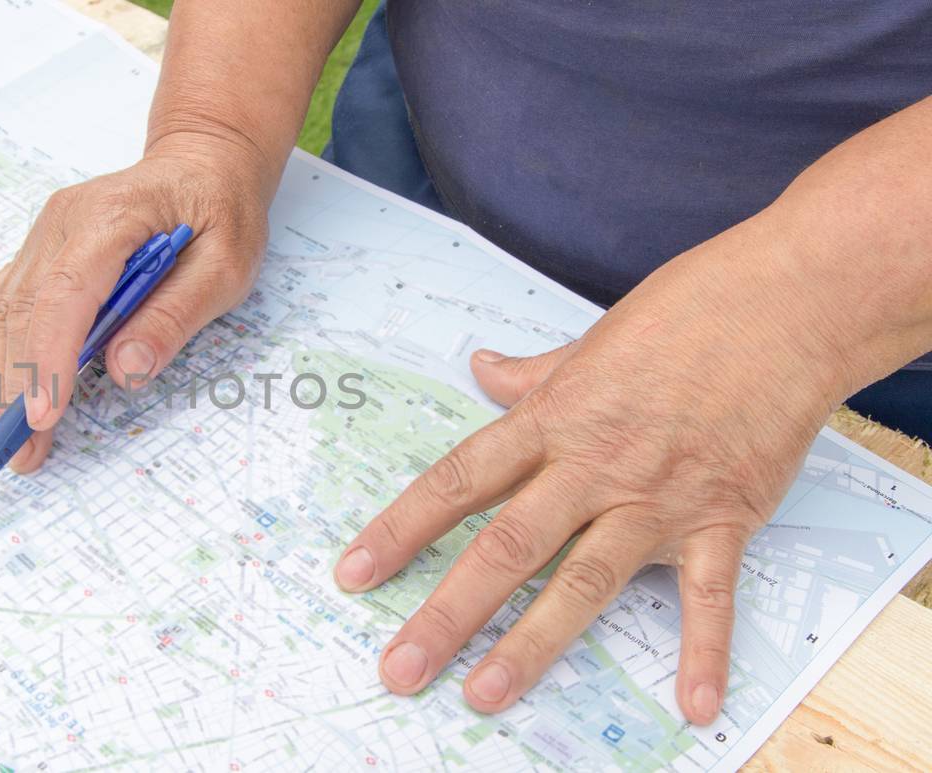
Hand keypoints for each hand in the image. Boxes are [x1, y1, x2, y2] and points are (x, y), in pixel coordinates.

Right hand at [0, 133, 270, 470]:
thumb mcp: (226, 264)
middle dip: (15, 387)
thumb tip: (125, 369)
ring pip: (1, 311)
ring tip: (0, 439)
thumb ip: (175, 314)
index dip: (49, 357)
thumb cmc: (219, 211)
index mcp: (112, 216)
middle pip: (23, 311)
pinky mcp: (37, 252)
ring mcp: (42, 235)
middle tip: (18, 453)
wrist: (201, 162)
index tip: (42, 416)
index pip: (67, 292)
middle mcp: (62, 221)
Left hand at [332, 214, 860, 724]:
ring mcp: (657, 497)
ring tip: (485, 692)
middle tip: (401, 667)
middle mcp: (594, 466)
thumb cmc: (686, 313)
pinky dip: (704, 652)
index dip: (400, 528)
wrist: (788, 303)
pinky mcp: (723, 517)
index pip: (457, 482)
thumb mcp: (589, 341)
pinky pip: (709, 596)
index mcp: (553, 421)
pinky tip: (693, 704)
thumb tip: (481, 367)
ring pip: (582, 581)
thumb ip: (532, 375)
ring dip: (532, 643)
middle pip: (504, 546)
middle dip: (447, 611)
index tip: (353, 572)